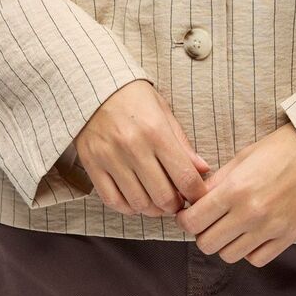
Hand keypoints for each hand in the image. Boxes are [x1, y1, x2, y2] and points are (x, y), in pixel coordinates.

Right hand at [75, 80, 211, 217]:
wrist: (94, 86)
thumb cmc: (134, 98)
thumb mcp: (163, 112)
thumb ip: (182, 144)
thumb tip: (202, 170)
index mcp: (156, 132)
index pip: (185, 177)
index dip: (196, 194)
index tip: (197, 196)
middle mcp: (133, 147)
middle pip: (163, 197)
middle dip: (175, 205)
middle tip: (178, 201)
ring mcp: (110, 158)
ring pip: (139, 203)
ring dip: (153, 209)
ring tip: (158, 202)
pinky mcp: (92, 165)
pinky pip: (112, 200)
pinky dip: (128, 207)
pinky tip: (136, 200)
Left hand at [174, 124, 295, 265]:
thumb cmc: (280, 151)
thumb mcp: (242, 158)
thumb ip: (216, 182)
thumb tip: (193, 200)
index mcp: (235, 189)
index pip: (193, 221)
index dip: (185, 219)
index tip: (189, 214)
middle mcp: (250, 213)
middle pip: (206, 244)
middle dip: (202, 233)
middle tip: (209, 221)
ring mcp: (269, 229)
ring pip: (228, 255)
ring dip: (225, 243)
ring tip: (231, 227)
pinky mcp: (287, 238)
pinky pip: (255, 259)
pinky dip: (248, 251)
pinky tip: (251, 234)